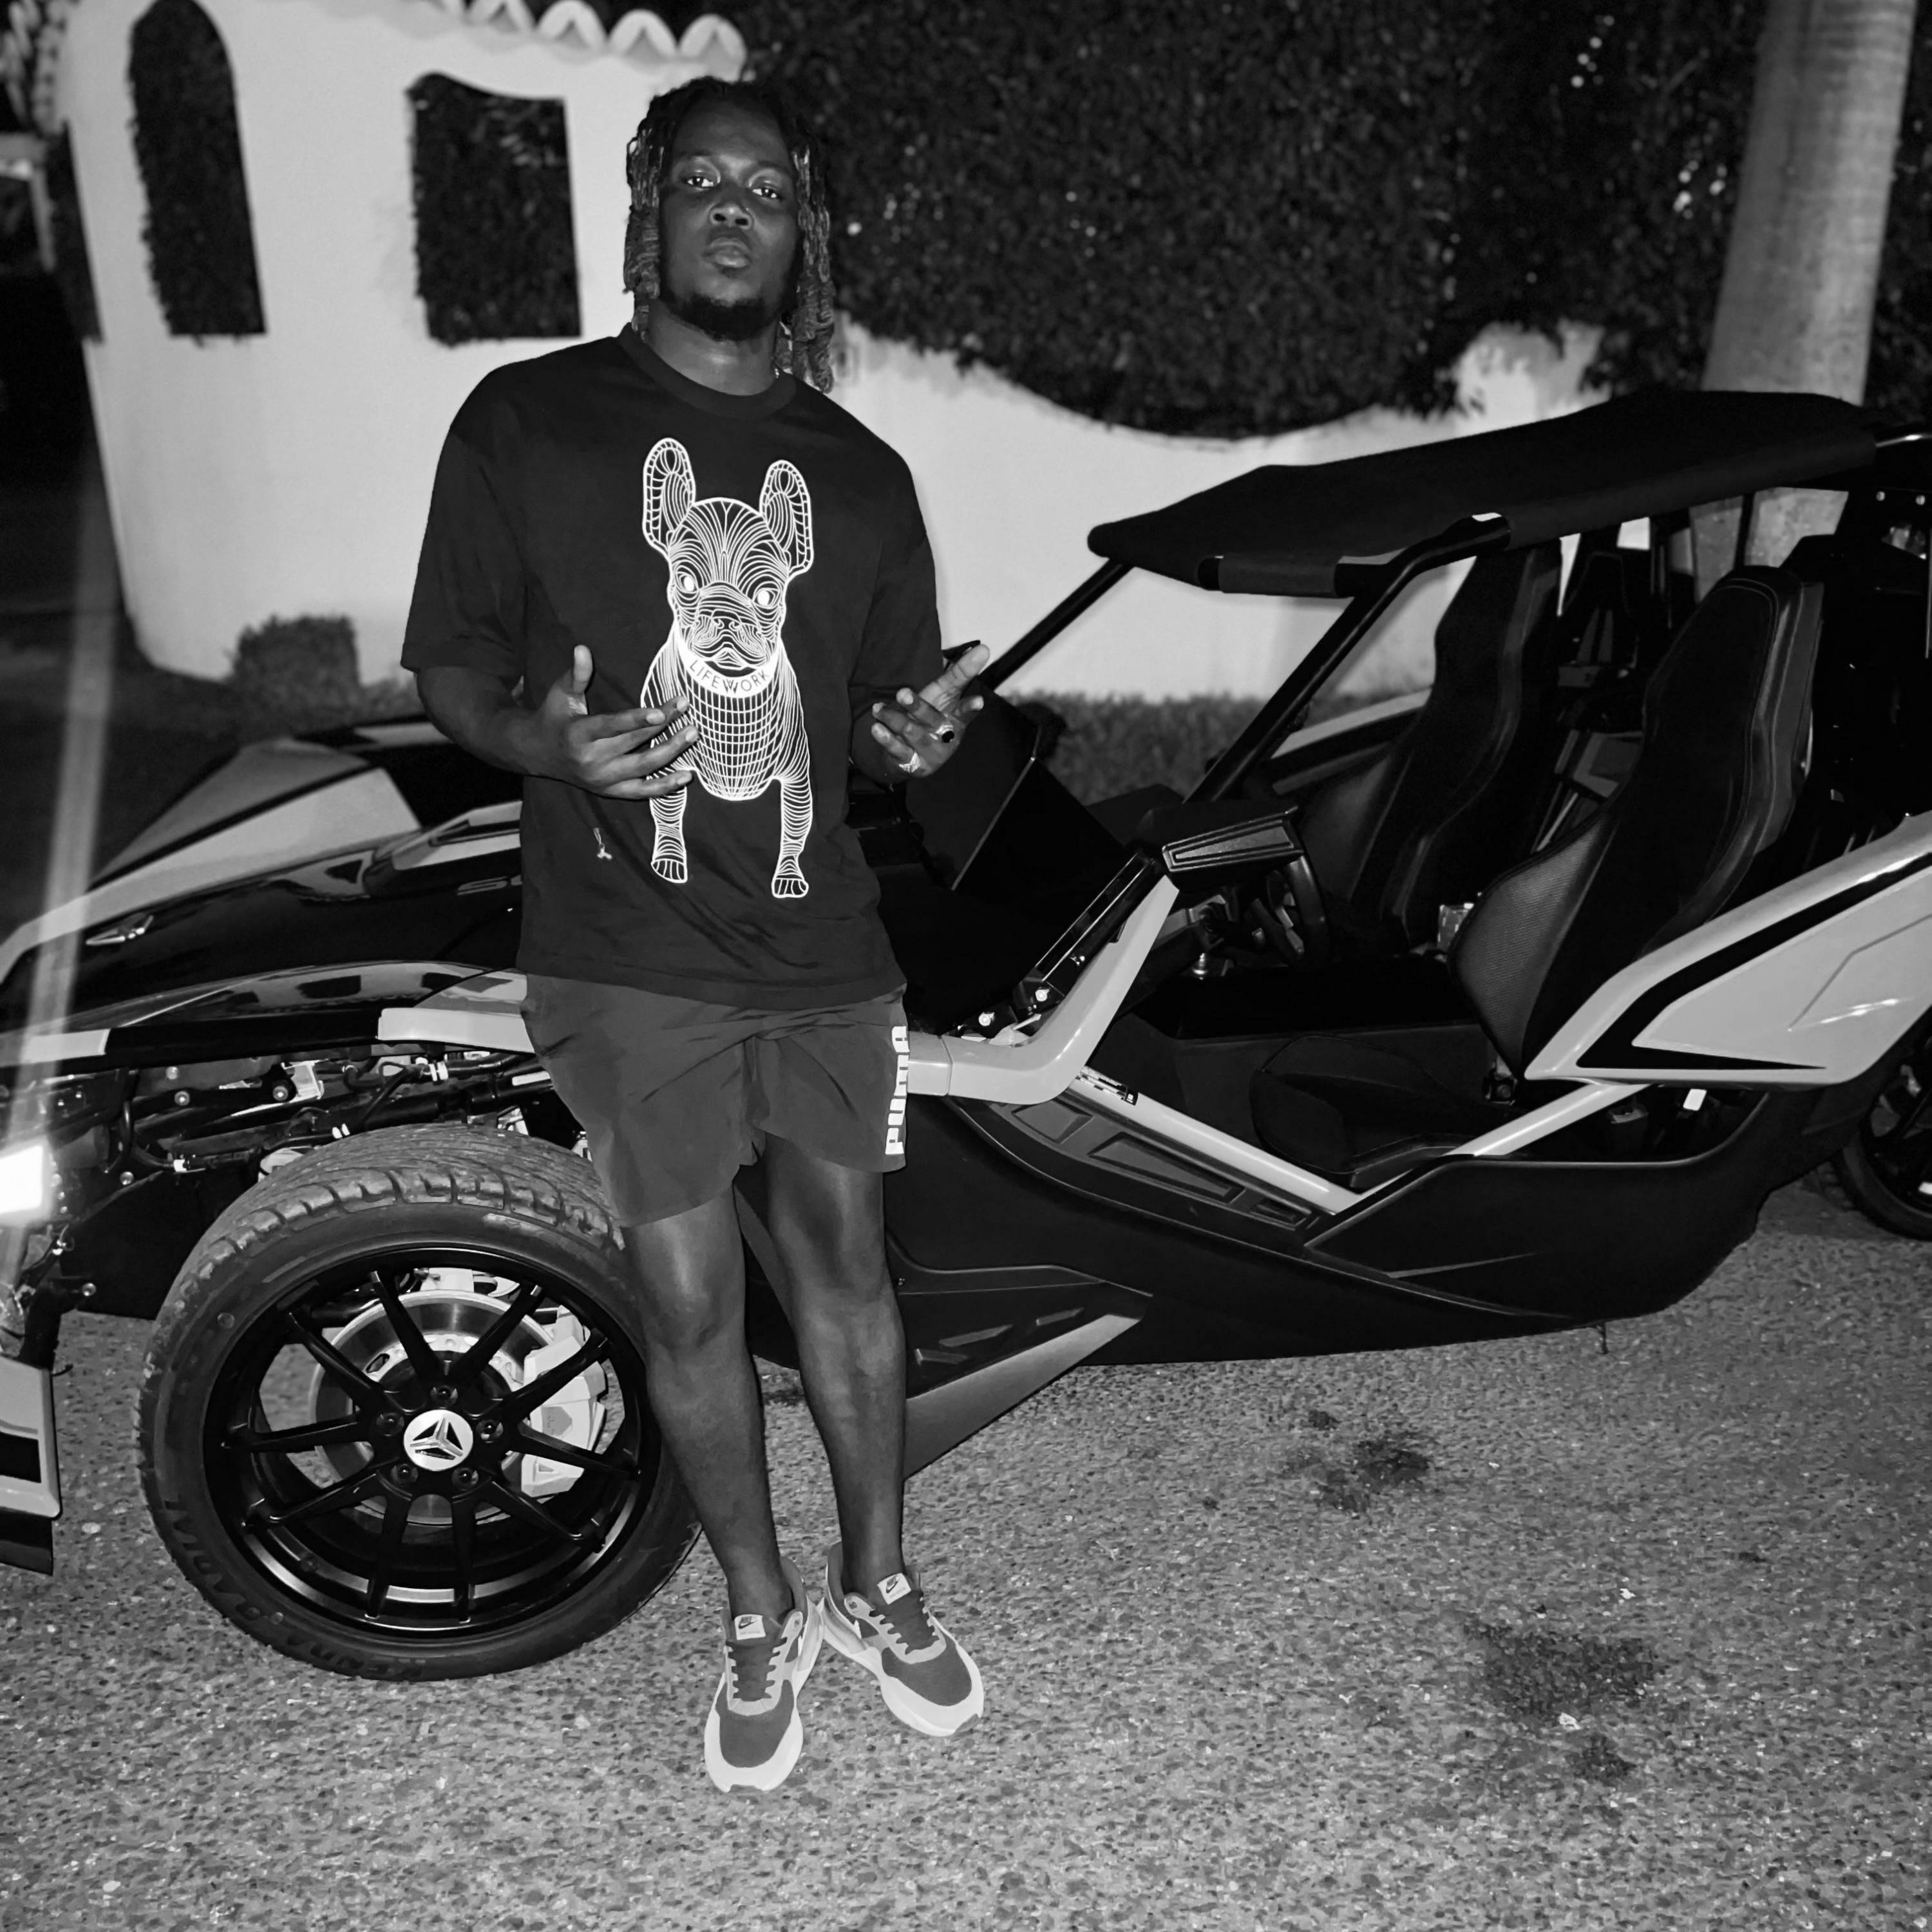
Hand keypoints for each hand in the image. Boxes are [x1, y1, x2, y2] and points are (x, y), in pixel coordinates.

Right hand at [517, 646, 696, 799]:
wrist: (538, 754)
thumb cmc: (554, 717)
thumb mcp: (561, 694)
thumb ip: (577, 673)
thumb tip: (583, 648)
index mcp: (577, 735)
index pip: (612, 727)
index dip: (637, 720)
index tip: (661, 711)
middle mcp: (590, 760)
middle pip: (634, 742)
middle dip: (663, 725)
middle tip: (685, 707)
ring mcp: (602, 779)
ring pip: (643, 767)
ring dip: (671, 752)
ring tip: (693, 733)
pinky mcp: (610, 791)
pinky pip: (642, 792)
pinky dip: (665, 787)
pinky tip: (686, 776)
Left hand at [867, 642, 990, 779]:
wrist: (909, 756)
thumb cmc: (930, 717)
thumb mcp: (944, 693)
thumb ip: (961, 672)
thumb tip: (983, 648)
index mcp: (957, 720)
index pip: (965, 712)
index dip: (971, 707)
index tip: (978, 701)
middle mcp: (945, 738)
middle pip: (933, 720)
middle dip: (918, 707)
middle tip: (902, 693)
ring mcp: (929, 753)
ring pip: (912, 734)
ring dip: (895, 719)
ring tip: (879, 709)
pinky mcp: (912, 764)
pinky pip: (898, 751)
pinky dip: (886, 739)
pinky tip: (876, 727)